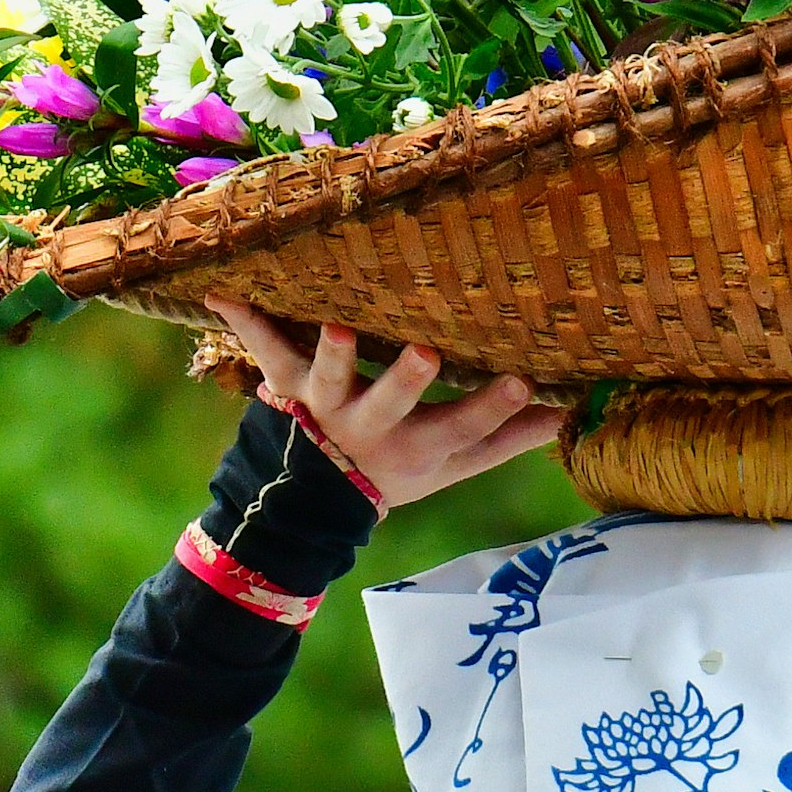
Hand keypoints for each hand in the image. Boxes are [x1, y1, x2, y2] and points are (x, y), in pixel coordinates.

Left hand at [208, 298, 566, 508]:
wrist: (312, 498)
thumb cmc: (395, 469)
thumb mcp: (451, 464)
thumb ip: (507, 439)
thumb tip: (570, 412)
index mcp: (413, 446)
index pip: (460, 429)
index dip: (491, 410)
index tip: (524, 382)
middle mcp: (367, 426)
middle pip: (389, 406)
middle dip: (405, 381)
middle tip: (424, 353)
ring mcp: (323, 403)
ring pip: (324, 378)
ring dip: (328, 353)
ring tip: (335, 328)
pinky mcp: (286, 381)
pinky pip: (263, 347)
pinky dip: (245, 321)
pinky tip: (221, 293)